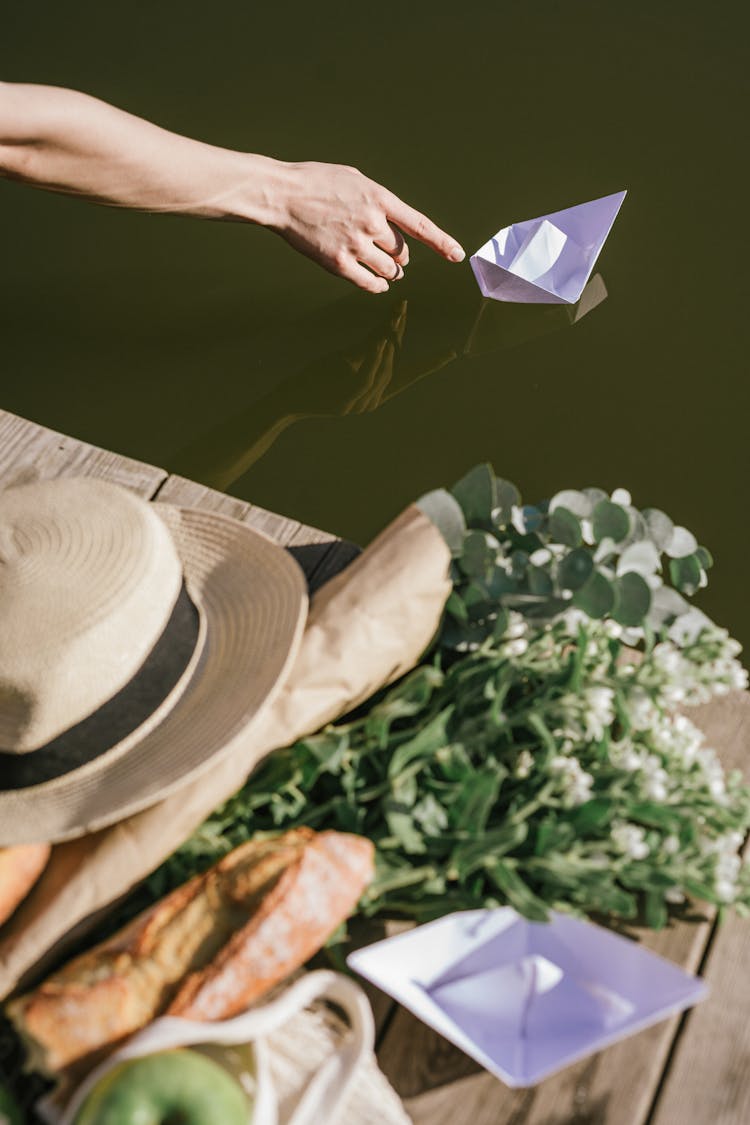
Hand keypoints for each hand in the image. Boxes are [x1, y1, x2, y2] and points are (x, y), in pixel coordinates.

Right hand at [270, 160, 464, 292]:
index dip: (441, 243)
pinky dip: (378, 286)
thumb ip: (377, 200)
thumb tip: (394, 224)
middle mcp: (372, 222)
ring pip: (389, 269)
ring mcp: (356, 244)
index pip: (420, 226)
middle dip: (400, 256)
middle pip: (402, 252)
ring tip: (385, 269)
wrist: (282, 195)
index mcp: (379, 198)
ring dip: (391, 272)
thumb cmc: (316, 183)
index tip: (457, 255)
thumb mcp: (354, 179)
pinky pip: (370, 283)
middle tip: (392, 255)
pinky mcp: (339, 263)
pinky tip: (379, 284)